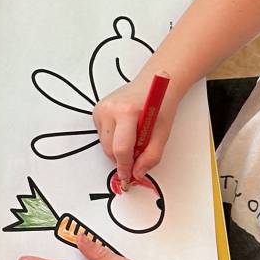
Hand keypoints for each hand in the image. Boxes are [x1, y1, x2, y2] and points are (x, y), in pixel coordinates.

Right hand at [93, 72, 181, 186]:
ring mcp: (101, 109)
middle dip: (123, 159)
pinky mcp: (97, 111)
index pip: (122, 148)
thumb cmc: (161, 104)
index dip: (125, 167)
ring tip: (135, 137)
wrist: (155, 82)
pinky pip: (102, 136)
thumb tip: (137, 173)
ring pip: (104, 144)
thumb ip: (151, 156)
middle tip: (138, 156)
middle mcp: (110, 109)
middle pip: (110, 149)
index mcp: (127, 112)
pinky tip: (126, 130)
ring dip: (118, 149)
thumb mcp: (162, 133)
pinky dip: (114, 139)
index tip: (127, 177)